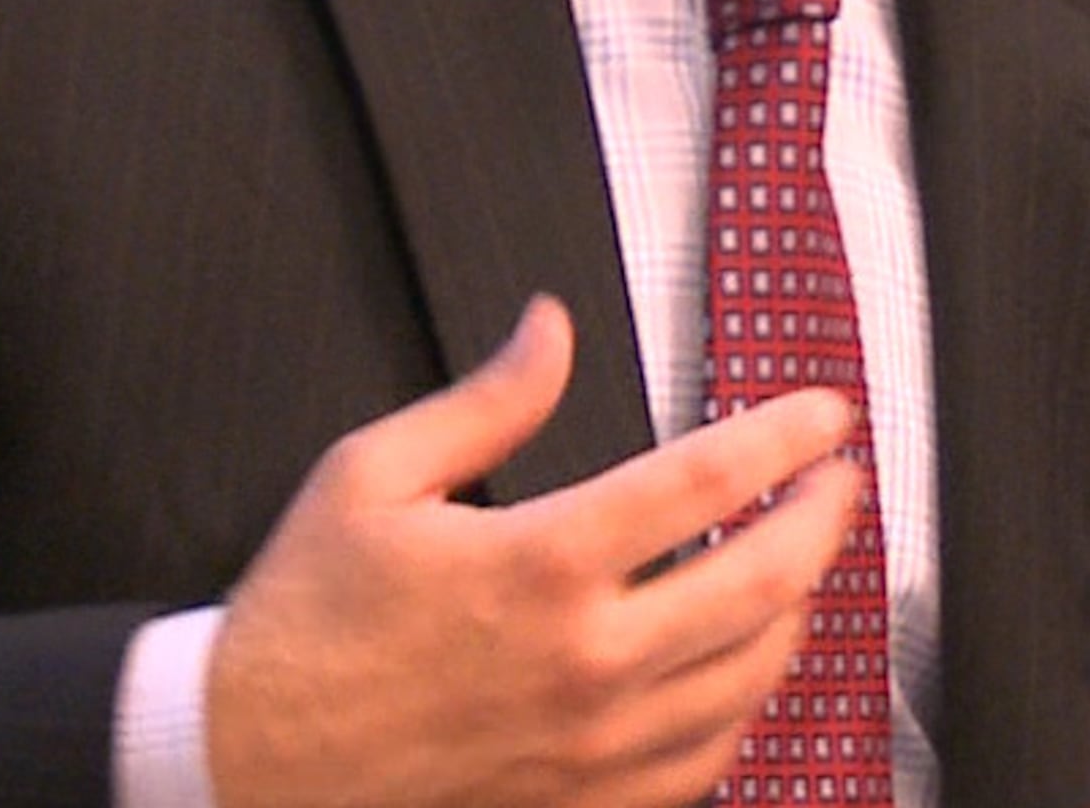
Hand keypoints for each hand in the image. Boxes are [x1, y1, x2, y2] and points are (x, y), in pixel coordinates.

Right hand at [204, 295, 860, 807]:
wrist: (249, 760)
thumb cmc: (305, 621)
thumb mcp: (371, 475)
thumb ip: (486, 399)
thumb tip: (552, 329)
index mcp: (540, 563)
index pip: (707, 483)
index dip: (785, 437)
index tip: (822, 413)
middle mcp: (586, 660)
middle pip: (763, 584)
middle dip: (823, 520)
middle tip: (840, 481)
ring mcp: (594, 746)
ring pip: (751, 675)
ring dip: (796, 608)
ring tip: (800, 563)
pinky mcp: (583, 805)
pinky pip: (706, 758)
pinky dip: (744, 704)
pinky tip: (741, 666)